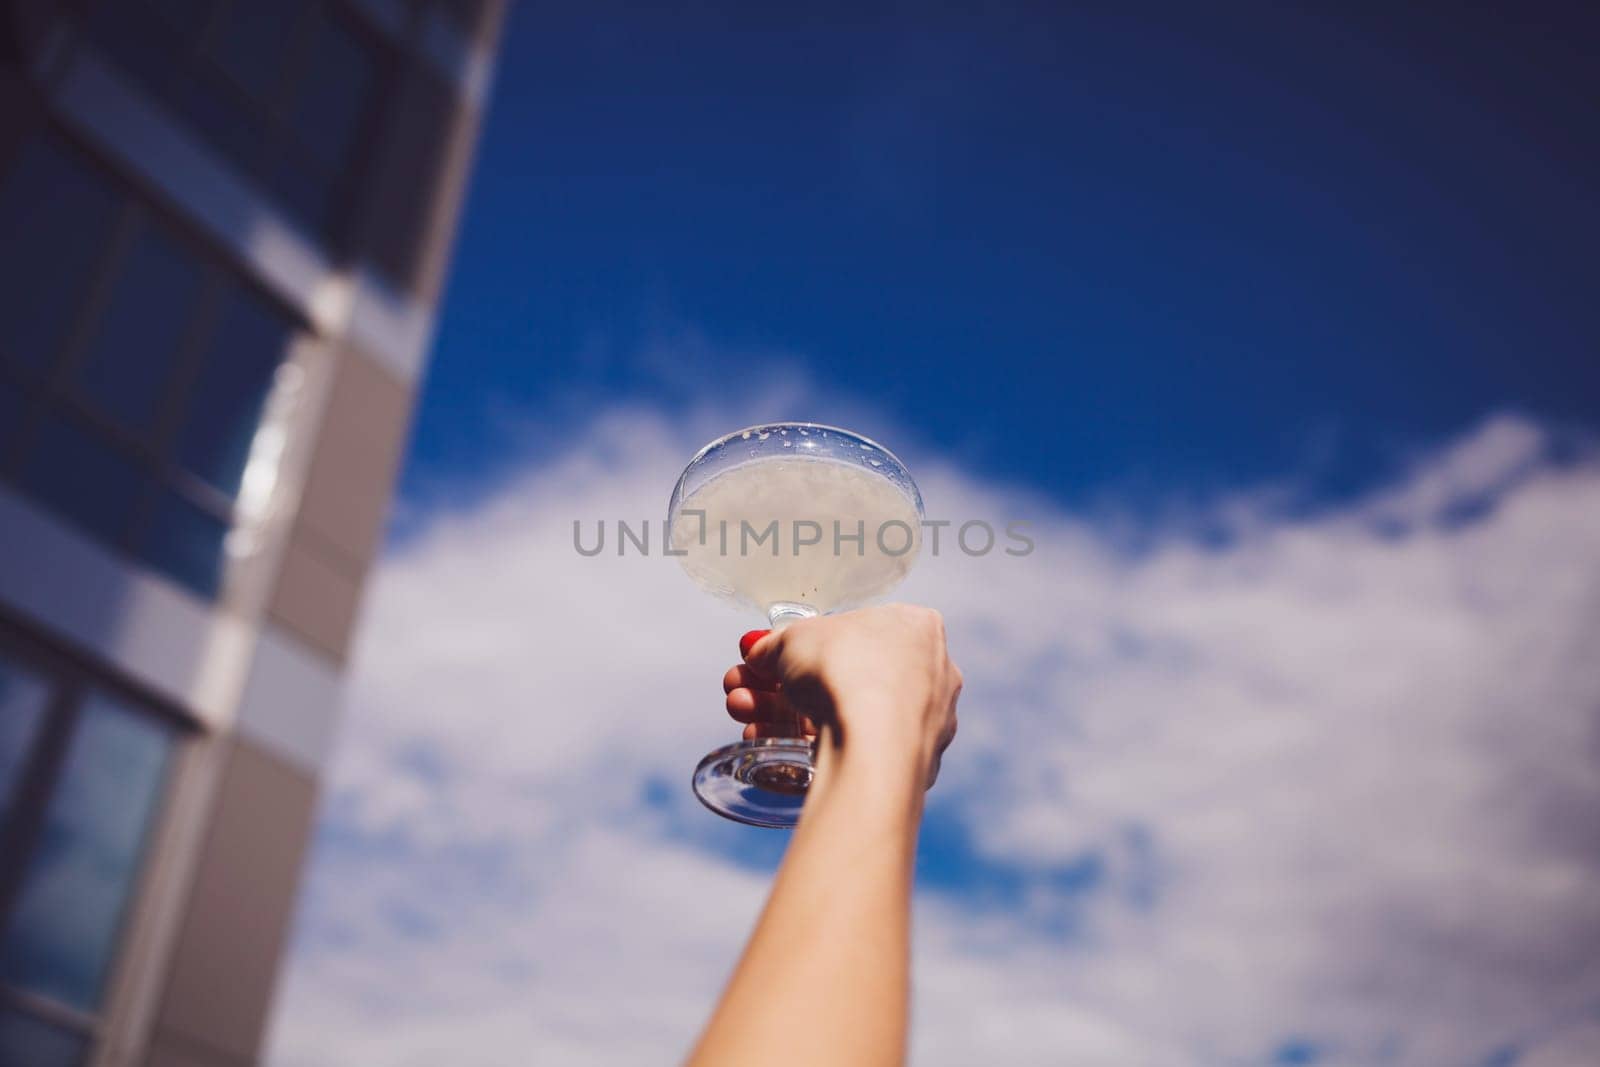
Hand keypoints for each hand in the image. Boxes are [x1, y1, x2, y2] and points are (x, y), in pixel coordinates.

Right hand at [723, 604, 961, 788]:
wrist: (875, 744)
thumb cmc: (848, 670)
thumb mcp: (794, 639)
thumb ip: (775, 646)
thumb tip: (759, 654)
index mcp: (918, 628)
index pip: (853, 634)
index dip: (801, 649)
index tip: (764, 662)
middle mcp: (931, 676)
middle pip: (843, 679)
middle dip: (782, 688)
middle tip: (741, 693)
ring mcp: (924, 726)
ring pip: (845, 718)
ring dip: (785, 718)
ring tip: (743, 719)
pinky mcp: (912, 770)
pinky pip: (856, 753)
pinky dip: (814, 750)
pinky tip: (772, 751)